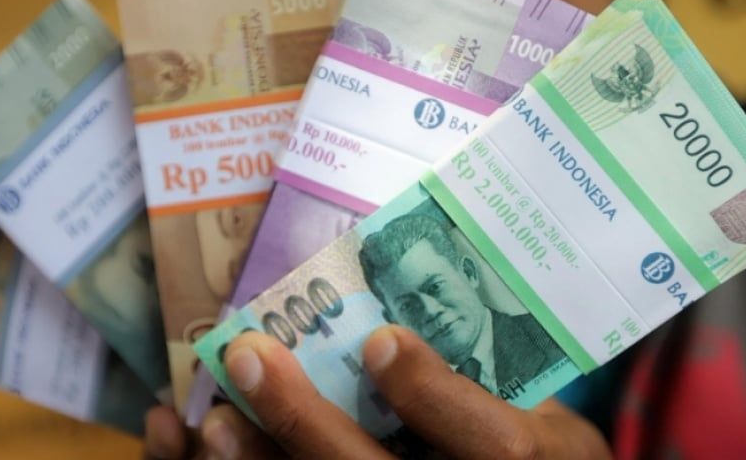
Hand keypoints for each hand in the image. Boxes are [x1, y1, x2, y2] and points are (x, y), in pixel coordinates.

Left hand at [144, 324, 611, 458]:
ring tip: (209, 419)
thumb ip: (491, 376)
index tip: (380, 339)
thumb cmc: (544, 455)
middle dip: (305, 424)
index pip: (493, 444)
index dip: (430, 394)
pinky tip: (195, 446)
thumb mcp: (550, 418)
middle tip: (249, 357)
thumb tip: (396, 300)